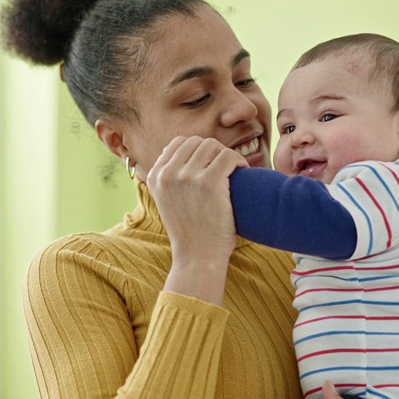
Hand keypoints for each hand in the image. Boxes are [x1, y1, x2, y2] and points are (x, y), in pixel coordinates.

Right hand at [147, 137, 248, 303]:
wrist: (198, 257)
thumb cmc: (190, 232)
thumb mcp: (169, 201)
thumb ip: (172, 178)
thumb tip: (188, 155)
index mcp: (156, 176)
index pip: (177, 143)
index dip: (197, 150)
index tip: (210, 164)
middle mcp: (167, 174)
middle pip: (196, 141)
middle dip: (213, 151)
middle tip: (225, 169)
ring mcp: (186, 177)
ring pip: (212, 146)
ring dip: (226, 155)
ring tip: (233, 171)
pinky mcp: (208, 182)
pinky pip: (228, 156)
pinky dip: (238, 162)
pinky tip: (242, 173)